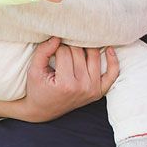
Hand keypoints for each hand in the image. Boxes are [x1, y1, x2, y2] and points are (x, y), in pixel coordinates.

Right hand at [0, 37, 119, 121]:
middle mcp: (83, 87)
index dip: (56, 47)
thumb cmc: (37, 88)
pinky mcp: (98, 91)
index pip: (64, 52)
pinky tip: (109, 49)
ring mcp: (93, 89)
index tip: (51, 49)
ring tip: (75, 46)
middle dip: (69, 46)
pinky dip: (112, 61)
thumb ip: (43, 51)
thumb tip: (57, 36)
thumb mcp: (34, 70)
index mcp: (66, 84)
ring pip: (94, 56)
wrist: (43, 110)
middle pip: (79, 52)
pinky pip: (112, 74)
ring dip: (85, 47)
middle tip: (61, 48)